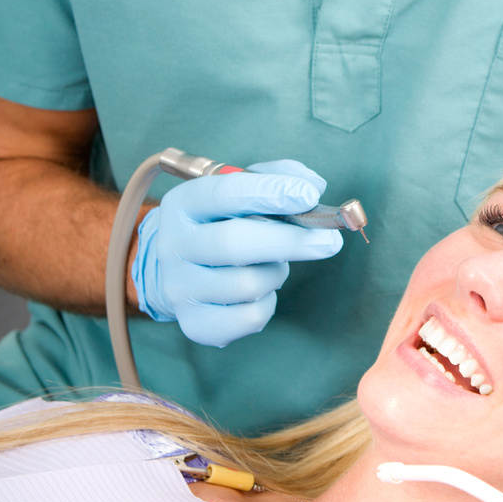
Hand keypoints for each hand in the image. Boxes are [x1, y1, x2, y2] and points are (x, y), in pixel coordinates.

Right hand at [131, 160, 342, 346]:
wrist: (183, 268)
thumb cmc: (224, 222)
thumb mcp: (241, 189)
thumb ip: (277, 177)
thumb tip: (313, 187)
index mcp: (183, 204)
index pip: (224, 194)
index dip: (270, 192)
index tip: (309, 195)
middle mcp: (173, 246)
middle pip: (234, 244)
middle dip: (289, 241)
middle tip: (330, 240)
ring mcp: (180, 288)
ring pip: (248, 285)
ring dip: (276, 273)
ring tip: (272, 263)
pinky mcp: (196, 324)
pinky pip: (249, 318)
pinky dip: (267, 304)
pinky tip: (260, 291)